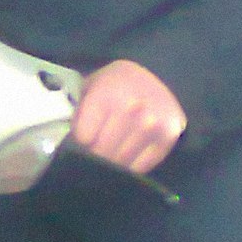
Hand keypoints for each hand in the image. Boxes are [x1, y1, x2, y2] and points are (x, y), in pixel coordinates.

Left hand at [69, 60, 186, 174]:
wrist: (157, 74)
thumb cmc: (117, 84)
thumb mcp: (91, 87)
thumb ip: (79, 113)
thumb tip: (73, 145)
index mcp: (107, 95)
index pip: (83, 138)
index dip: (80, 141)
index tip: (84, 137)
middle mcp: (132, 109)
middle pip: (102, 152)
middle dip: (95, 153)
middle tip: (98, 146)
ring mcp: (152, 124)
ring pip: (120, 163)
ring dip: (113, 161)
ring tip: (114, 147)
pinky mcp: (168, 137)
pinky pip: (140, 167)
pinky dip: (131, 165)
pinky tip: (130, 150)